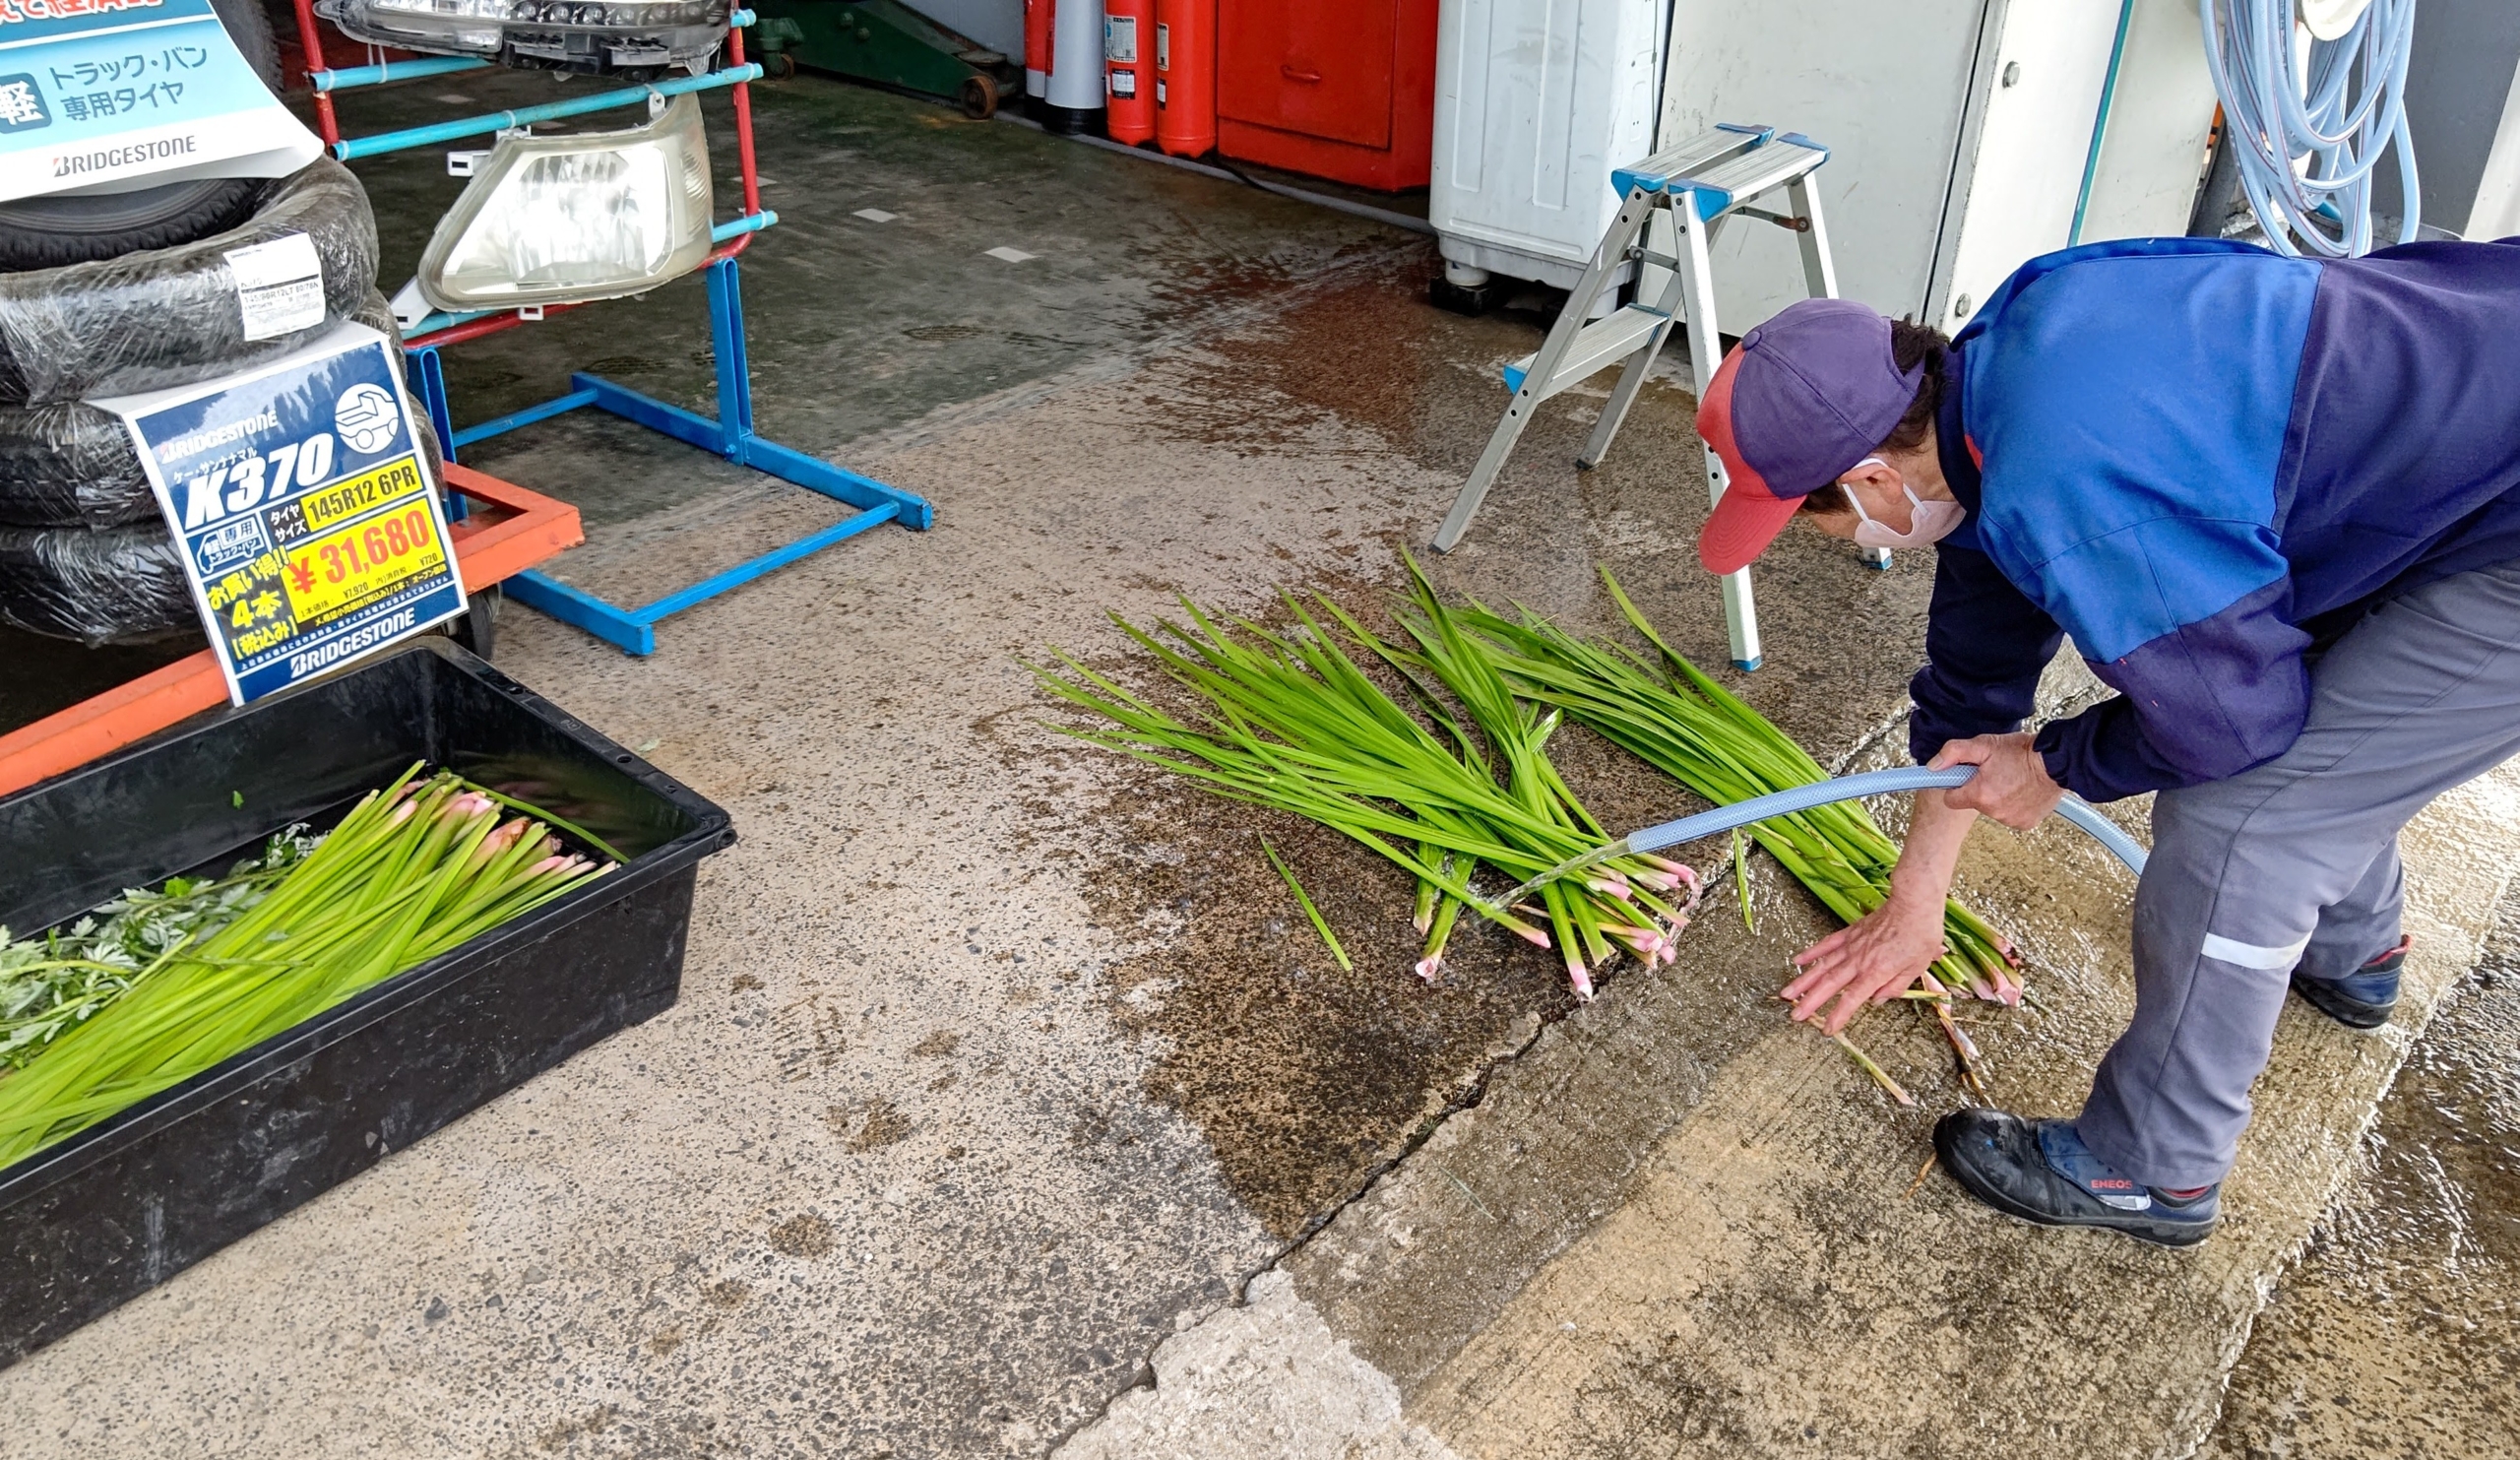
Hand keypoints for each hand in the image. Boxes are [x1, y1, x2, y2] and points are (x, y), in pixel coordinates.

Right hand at [1784, 893, 1948, 1034]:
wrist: (1913, 905)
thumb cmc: (1919, 934)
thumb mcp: (1916, 969)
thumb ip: (1895, 987)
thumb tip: (1877, 1000)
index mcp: (1876, 972)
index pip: (1852, 999)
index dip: (1838, 1015)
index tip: (1827, 1028)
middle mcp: (1859, 960)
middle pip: (1829, 985)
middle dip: (1810, 1002)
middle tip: (1795, 1015)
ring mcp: (1851, 946)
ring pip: (1822, 966)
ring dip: (1803, 981)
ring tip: (1787, 993)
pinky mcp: (1850, 933)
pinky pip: (1827, 944)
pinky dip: (1811, 952)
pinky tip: (1797, 960)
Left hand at [1930, 732, 2063, 830]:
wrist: (2058, 762)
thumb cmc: (2023, 752)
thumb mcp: (1985, 744)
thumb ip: (1954, 753)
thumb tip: (1933, 766)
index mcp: (1980, 794)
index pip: (1951, 800)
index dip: (1957, 787)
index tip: (1966, 777)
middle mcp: (1994, 811)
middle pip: (1974, 803)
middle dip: (1980, 789)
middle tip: (1996, 772)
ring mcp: (2011, 820)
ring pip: (1994, 810)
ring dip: (1999, 797)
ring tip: (2013, 779)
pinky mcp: (2025, 823)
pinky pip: (2011, 816)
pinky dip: (2015, 805)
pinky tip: (2023, 790)